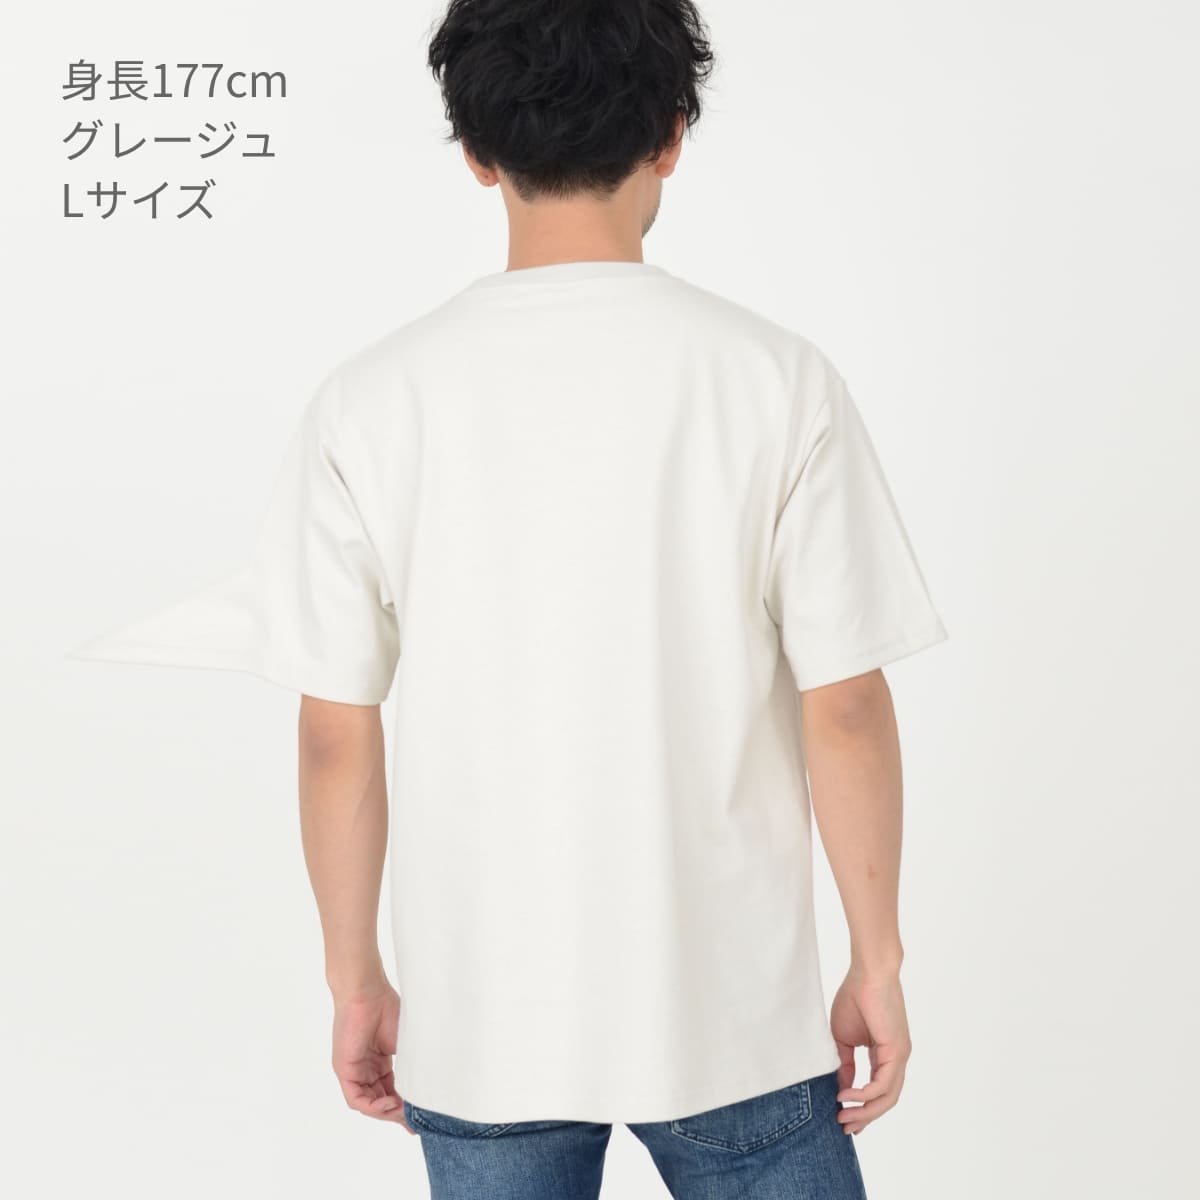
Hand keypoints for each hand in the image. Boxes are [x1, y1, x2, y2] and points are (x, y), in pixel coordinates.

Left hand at [330, 978, 414, 1132]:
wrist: (368, 992)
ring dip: (386, 1112)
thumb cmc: (388, 1009)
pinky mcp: (344, 1070)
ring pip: (368, 1103)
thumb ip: (413, 1067)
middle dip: (397, 1114)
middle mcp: (366, 1069)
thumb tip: (431, 1089)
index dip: (404, 1107)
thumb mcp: (406, 1044)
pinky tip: (389, 1104)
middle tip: (414, 1122)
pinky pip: (356, 1099)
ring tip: (403, 1112)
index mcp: (379, 1062)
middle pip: (380, 1101)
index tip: (420, 1119)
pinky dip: (373, 1106)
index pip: (392, 1091)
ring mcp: (354, 1071)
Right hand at [829, 965, 911, 1135]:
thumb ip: (845, 1064)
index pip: (878, 1090)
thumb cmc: (855, 996)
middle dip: (864, 1117)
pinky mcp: (897, 1051)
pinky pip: (884, 1083)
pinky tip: (847, 1095)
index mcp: (885, 1054)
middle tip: (843, 1126)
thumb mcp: (844, 1037)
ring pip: (887, 1097)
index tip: (844, 1118)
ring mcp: (900, 1056)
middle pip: (885, 1100)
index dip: (862, 1108)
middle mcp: (896, 1059)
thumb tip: (842, 1088)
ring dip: (865, 1111)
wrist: (868, 973)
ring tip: (842, 1116)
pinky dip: (866, 1094)